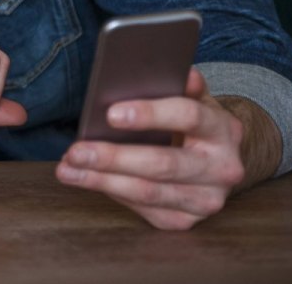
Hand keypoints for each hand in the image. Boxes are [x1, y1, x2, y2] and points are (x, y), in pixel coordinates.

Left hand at [56, 68, 245, 229]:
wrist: (215, 161)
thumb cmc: (193, 124)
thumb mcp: (193, 98)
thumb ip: (180, 84)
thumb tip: (179, 71)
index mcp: (223, 129)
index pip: (189, 116)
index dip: (150, 114)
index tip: (110, 114)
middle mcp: (222, 168)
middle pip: (163, 163)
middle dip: (113, 157)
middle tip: (76, 151)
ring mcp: (206, 199)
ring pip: (149, 192)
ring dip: (102, 180)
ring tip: (68, 169)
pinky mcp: (187, 220)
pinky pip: (144, 209)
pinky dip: (112, 193)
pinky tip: (88, 180)